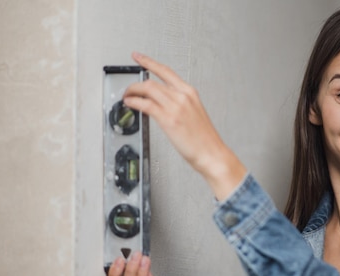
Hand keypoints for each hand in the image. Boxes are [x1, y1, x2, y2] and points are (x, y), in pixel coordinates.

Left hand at [123, 52, 245, 199]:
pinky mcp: (168, 118)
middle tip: (128, 89)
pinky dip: (134, 102)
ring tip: (127, 97)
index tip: (138, 57)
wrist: (212, 154)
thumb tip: (162, 104)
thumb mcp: (194, 115)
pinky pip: (145, 104)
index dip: (149, 62)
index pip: (166, 71)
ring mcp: (176, 106)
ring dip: (132, 92)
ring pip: (147, 89)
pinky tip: (130, 104)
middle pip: (152, 80)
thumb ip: (179, 106)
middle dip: (135, 83)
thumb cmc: (205, 140)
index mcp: (190, 93)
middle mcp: (183, 96)